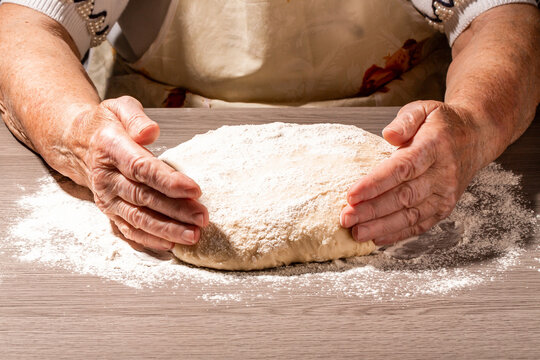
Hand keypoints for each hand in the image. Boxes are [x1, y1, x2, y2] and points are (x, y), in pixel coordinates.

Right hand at [77, 96, 207, 250]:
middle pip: (144, 197)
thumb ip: (136, 118)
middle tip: (202, 217)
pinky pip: (129, 229)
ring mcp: (107, 199)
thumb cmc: (107, 125)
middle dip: (176, 210)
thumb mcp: (119, 108)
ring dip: (167, 229)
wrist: (77, 144)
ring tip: (193, 235)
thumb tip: (150, 132)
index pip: (141, 168)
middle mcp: (107, 178)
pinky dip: (150, 239)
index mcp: (111, 149)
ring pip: (138, 218)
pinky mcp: (110, 212)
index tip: (194, 189)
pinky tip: (171, 244)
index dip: (168, 181)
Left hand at [340, 101, 479, 244]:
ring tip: (356, 232)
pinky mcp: (444, 208)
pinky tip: (377, 238)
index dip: (375, 184)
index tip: (351, 194)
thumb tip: (389, 135)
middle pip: (403, 196)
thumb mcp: (425, 109)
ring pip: (410, 215)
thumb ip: (405, 120)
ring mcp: (445, 194)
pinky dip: (398, 234)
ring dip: (381, 226)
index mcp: (435, 147)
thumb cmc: (443, 124)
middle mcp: (442, 174)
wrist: (476, 138)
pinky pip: (420, 225)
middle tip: (346, 218)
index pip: (402, 168)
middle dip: (371, 210)